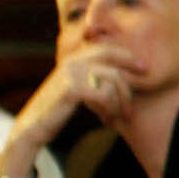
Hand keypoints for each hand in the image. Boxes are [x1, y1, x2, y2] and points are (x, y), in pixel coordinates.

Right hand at [0, 42, 138, 177]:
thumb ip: (93, 78)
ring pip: (113, 84)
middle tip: (132, 110)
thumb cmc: (57, 110)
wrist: (32, 127)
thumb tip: (123, 77)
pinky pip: (104, 95)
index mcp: (74, 59)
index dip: (128, 57)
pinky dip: (109, 110)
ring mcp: (72, 73)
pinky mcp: (72, 88)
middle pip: (115, 70)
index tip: (145, 69)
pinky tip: (105, 120)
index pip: (108, 50)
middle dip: (128, 90)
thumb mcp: (76, 89)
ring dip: (119, 105)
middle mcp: (73, 62)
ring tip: (115, 119)